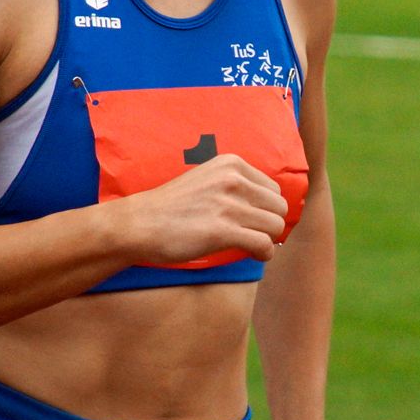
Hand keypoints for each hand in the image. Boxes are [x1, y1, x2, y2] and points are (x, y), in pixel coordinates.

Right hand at [118, 152, 287, 264]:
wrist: (140, 223)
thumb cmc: (171, 206)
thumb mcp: (207, 180)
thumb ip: (234, 185)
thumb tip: (267, 206)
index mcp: (231, 164)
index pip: (274, 188)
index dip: (267, 208)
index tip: (254, 221)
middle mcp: (233, 179)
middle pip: (279, 207)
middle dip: (270, 224)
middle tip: (253, 235)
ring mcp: (228, 204)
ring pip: (275, 225)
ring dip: (267, 240)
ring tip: (251, 246)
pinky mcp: (223, 230)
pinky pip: (264, 243)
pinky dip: (264, 253)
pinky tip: (253, 255)